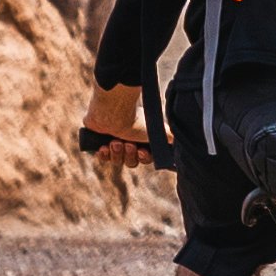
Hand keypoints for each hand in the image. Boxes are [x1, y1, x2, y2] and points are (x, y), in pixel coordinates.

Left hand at [75, 80, 160, 201]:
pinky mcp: (99, 142)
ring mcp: (113, 142)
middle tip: (128, 144)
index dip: (143, 158)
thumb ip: (170, 139)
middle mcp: (128, 141)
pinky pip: (102, 158)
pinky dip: (104, 155)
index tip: (142, 151)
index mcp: (141, 139)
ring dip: (117, 154)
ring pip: (117, 161)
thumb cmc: (137, 120)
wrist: (114, 114)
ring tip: (115, 142)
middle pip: (130, 162)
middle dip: (129, 155)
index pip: (144, 158)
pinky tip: (105, 147)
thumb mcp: (160, 131)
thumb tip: (176, 146)